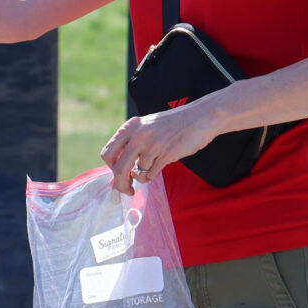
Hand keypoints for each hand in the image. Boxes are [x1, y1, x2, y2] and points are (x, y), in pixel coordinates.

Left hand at [101, 103, 219, 195]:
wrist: (200, 117)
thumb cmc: (173, 125)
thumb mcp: (147, 126)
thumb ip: (132, 143)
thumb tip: (119, 171)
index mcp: (131, 126)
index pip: (108, 153)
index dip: (111, 168)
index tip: (119, 174)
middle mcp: (139, 135)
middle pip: (119, 169)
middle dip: (121, 184)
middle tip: (127, 190)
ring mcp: (153, 145)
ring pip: (137, 173)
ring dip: (143, 177)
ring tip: (154, 166)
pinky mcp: (166, 154)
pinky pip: (151, 174)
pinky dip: (153, 175)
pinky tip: (160, 165)